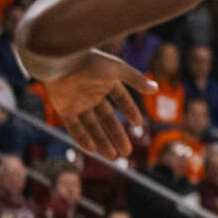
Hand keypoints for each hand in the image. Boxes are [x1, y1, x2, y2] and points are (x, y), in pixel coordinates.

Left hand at [31, 51, 151, 159]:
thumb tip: (156, 89)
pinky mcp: (63, 109)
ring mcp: (78, 102)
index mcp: (106, 82)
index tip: (139, 125)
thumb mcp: (118, 70)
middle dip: (116, 135)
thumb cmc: (91, 61)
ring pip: (92, 126)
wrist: (61, 60)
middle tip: (126, 153)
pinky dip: (82, 138)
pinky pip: (74, 127)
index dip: (130, 111)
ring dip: (102, 141)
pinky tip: (92, 150)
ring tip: (112, 157)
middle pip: (107, 118)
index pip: (121, 99)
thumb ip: (137, 80)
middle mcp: (93, 93)